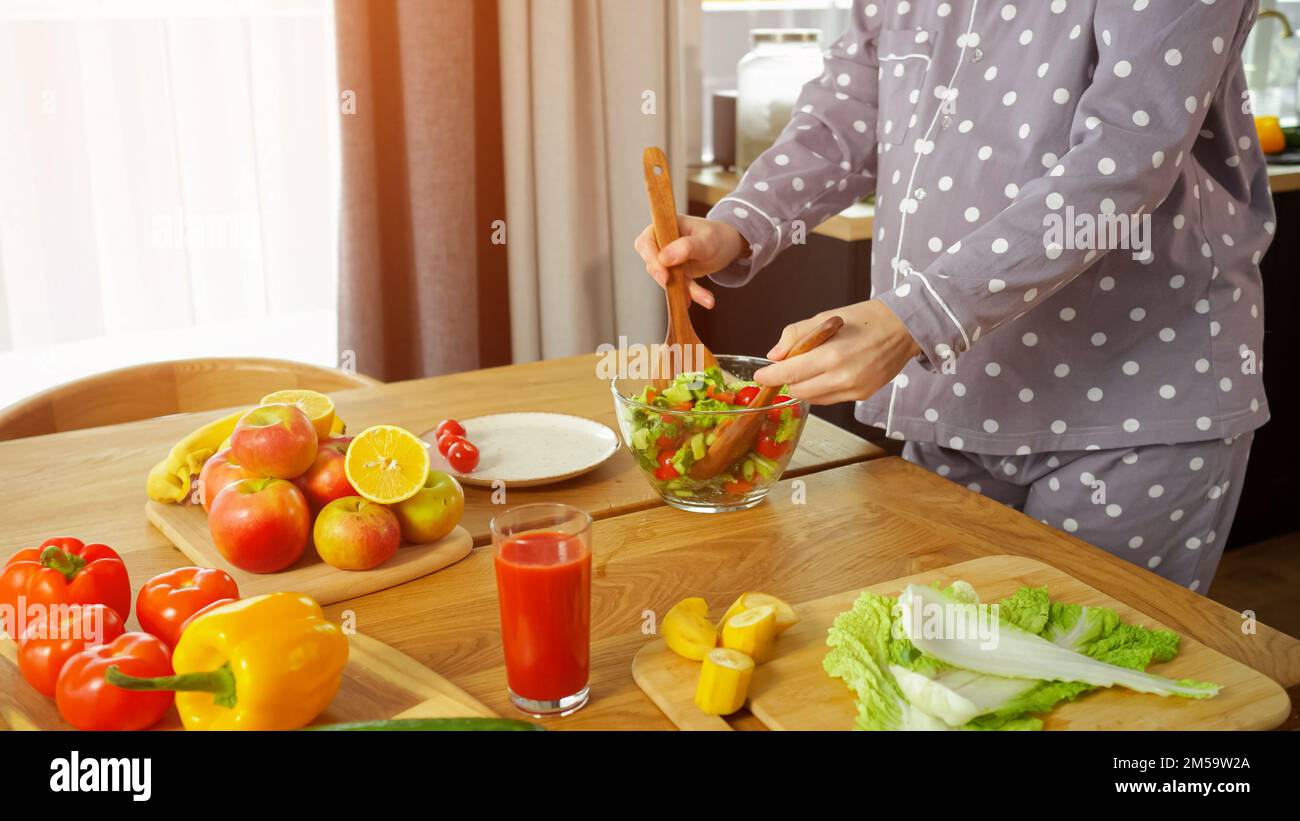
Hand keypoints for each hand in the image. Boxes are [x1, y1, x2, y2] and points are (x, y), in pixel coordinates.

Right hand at [633, 215, 748, 308]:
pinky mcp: (673, 274)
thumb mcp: (705, 240)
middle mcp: (659, 243)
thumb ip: (686, 247)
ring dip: (684, 291)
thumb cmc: (715, 236)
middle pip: (652, 264)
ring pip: (666, 280)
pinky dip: (689, 294)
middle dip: (668, 281)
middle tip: (683, 294)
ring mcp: (665, 260)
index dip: (651, 260)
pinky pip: (676, 287)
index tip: (665, 276)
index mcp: (662, 226)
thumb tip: (663, 259)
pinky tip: (704, 299)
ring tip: (707, 299)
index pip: (645, 243)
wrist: (727, 246)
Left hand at [753, 300, 921, 404]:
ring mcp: (854, 390)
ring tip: (812, 367)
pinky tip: (828, 373)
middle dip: (787, 380)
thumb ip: (796, 335)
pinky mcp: (862, 396)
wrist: (904, 328)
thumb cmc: (865, 319)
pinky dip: (821, 389)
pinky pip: (830, 399)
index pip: (790, 373)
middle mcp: (842, 377)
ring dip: (804, 386)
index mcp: (831, 355)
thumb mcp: (825, 317)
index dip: (770, 376)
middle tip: (788, 367)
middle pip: (798, 390)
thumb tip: (775, 356)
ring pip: (813, 398)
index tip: (759, 376)